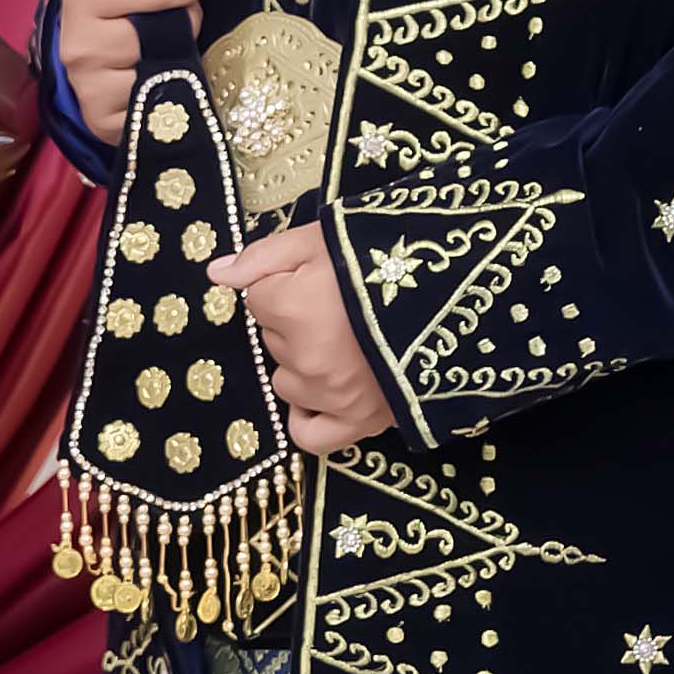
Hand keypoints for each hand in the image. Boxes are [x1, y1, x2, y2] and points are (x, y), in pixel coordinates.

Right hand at [55, 0, 200, 146]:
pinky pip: (157, 106)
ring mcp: (88, 87)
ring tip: (166, 48)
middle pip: (167, 30)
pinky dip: (167, 93)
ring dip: (179, 56)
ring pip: (164, 68)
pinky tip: (157, 80)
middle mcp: (79, 44)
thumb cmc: (117, 2)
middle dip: (185, 21)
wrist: (92, 54)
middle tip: (175, 21)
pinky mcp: (103, 121)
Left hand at [195, 216, 392, 455]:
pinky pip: (310, 435)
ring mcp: (329, 394)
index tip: (319, 278)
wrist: (458, 294)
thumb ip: (262, 257)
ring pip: (287, 381)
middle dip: (294, 320)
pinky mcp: (358, 421)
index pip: (257, 299)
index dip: (283, 284)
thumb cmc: (387, 258)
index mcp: (289, 307)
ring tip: (345, 340)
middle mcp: (302, 357)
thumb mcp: (321, 238)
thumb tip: (214, 274)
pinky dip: (309, 416)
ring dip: (303, 363)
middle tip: (339, 305)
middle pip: (273, 339)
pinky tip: (320, 396)